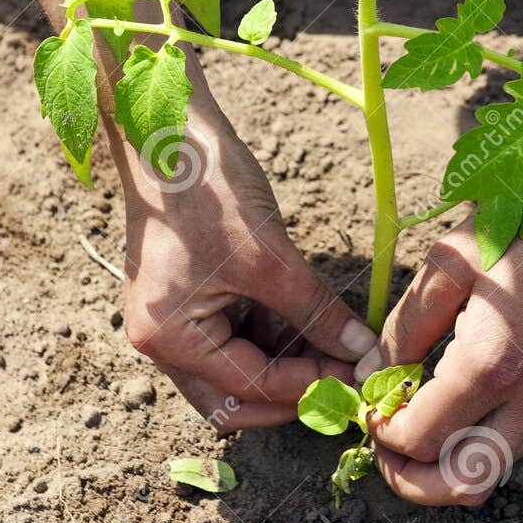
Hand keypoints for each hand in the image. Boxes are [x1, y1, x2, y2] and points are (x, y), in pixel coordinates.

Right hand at [117, 104, 375, 429]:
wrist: (171, 128)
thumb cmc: (210, 190)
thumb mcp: (272, 258)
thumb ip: (316, 313)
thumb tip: (361, 352)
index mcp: (170, 338)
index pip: (248, 388)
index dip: (308, 387)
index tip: (357, 377)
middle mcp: (161, 339)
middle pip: (232, 395)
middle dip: (290, 389)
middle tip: (344, 375)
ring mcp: (170, 316)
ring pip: (234, 365)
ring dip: (284, 360)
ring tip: (336, 341)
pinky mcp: (184, 294)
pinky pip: (230, 332)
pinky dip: (269, 332)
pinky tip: (310, 319)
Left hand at [361, 224, 522, 505]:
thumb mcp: (451, 261)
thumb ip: (408, 324)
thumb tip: (374, 372)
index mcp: (493, 362)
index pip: (422, 437)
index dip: (383, 433)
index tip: (369, 406)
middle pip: (463, 484)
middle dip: (413, 479)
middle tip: (387, 447)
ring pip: (497, 469)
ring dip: (449, 462)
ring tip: (418, 425)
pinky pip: (522, 436)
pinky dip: (483, 436)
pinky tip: (461, 398)